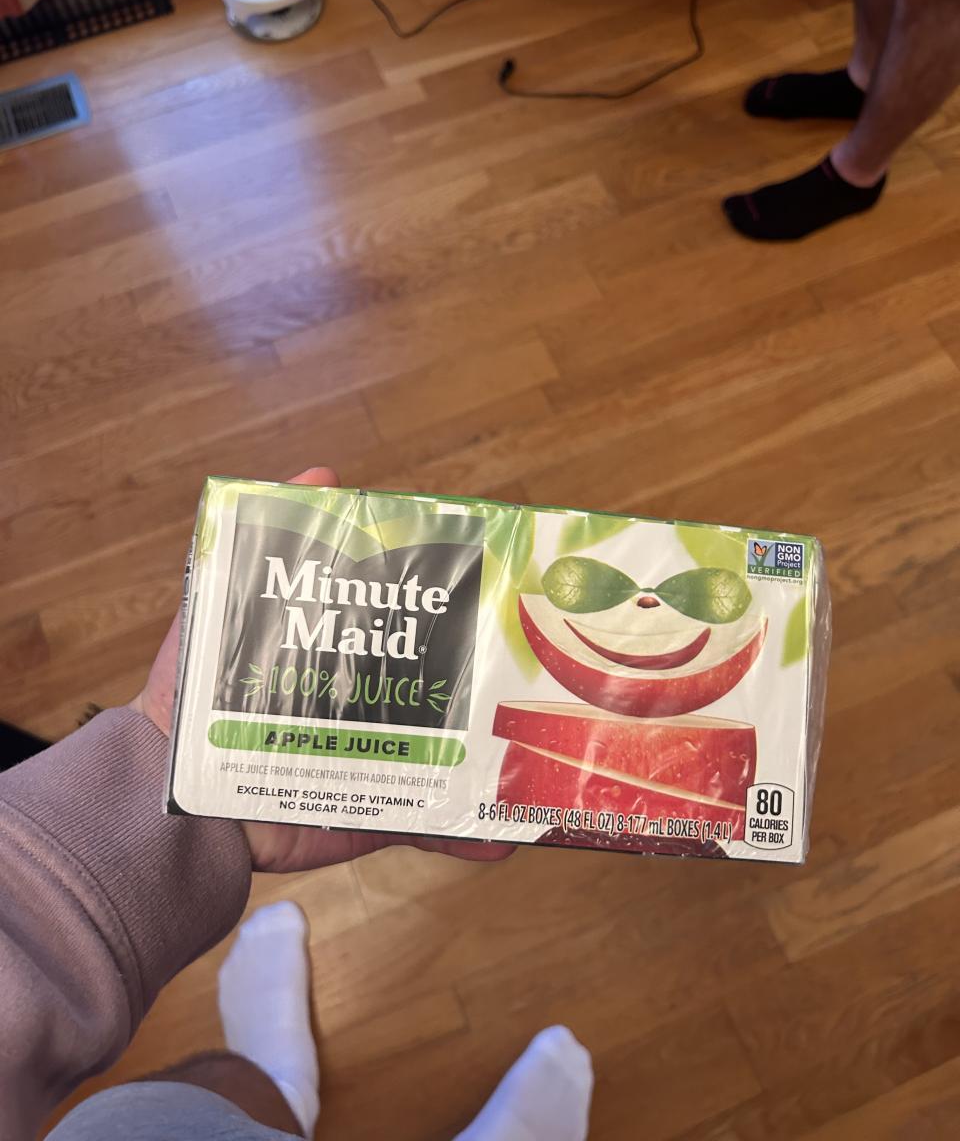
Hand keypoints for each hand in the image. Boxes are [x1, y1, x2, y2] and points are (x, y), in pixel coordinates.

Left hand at [133, 467, 512, 872]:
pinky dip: (467, 831)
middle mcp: (365, 703)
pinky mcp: (370, 817)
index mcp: (341, 653)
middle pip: (443, 687)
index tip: (505, 593)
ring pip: (453, 757)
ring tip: (554, 754)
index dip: (456, 610)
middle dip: (493, 683)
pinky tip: (508, 832)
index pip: (407, 623)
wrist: (167, 801)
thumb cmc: (191, 694)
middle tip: (544, 670)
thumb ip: (272, 543)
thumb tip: (325, 473)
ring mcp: (376, 762)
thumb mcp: (227, 603)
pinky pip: (426, 823)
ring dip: (501, 761)